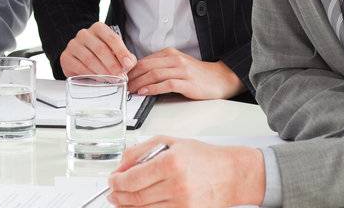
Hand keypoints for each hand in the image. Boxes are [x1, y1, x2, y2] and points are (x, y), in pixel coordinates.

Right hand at [59, 22, 135, 77]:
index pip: (112, 38)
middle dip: (112, 65)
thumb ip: (124, 56)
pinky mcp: (66, 57)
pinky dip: (90, 75)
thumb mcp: (114, 51)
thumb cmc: (100, 54)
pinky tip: (98, 80)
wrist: (80, 56)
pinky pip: (79, 67)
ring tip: (111, 80)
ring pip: (89, 59)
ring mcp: (73, 45)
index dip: (121, 53)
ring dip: (102, 72)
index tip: (128, 65)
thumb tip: (129, 64)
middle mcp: (84, 34)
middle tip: (120, 76)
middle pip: (100, 49)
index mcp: (98, 28)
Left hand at [107, 137, 264, 206]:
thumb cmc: (203, 157)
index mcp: (170, 163)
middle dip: (118, 196)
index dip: (116, 182)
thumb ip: (140, 151)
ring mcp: (183, 202)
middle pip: (135, 198)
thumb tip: (120, 166)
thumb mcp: (170, 143)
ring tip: (122, 200)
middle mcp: (177, 184)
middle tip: (112, 193)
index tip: (112, 181)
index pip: (131, 179)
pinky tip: (139, 206)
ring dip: (128, 206)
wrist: (231, 174)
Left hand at [127, 48, 243, 99]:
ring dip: (139, 83)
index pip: (144, 60)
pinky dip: (153, 88)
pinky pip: (166, 84)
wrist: (221, 78)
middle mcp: (175, 60)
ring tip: (130, 90)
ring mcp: (182, 71)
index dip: (131, 69)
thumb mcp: (177, 65)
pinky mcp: (187, 83)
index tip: (122, 77)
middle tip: (123, 85)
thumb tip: (140, 76)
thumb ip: (161, 67)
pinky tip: (145, 92)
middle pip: (146, 66)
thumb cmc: (197, 74)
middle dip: (132, 76)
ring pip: (154, 74)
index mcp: (170, 54)